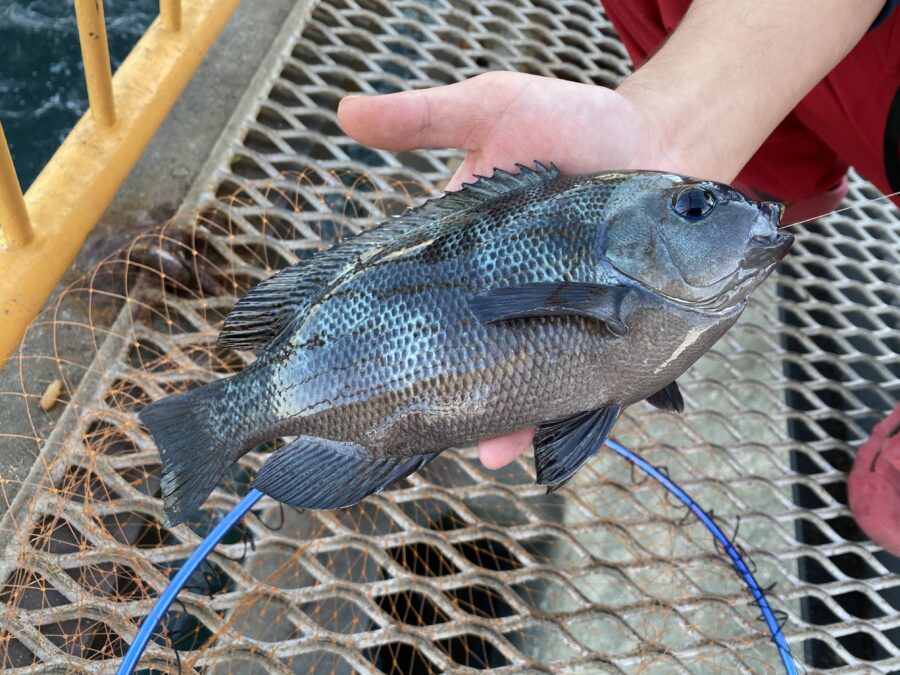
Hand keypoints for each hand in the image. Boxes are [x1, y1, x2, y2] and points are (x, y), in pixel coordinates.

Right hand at [337, 71, 685, 468]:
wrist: (659, 139)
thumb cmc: (573, 123)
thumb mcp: (492, 108)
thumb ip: (421, 117)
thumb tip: (343, 111)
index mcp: (468, 259)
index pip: (417, 309)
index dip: (390, 342)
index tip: (357, 374)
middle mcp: (505, 303)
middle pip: (462, 359)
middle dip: (437, 395)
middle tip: (409, 426)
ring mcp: (555, 324)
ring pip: (518, 383)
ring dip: (499, 418)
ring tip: (485, 449)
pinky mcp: (604, 337)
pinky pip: (580, 384)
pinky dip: (562, 412)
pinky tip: (537, 439)